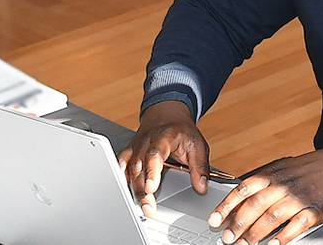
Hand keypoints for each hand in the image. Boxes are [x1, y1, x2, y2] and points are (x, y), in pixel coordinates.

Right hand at [117, 100, 209, 217]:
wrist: (166, 114)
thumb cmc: (181, 130)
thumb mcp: (198, 144)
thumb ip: (200, 166)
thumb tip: (202, 187)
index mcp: (163, 137)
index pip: (155, 154)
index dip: (152, 171)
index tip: (151, 188)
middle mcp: (145, 141)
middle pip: (140, 167)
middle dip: (142, 190)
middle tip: (148, 207)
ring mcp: (134, 147)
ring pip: (128, 169)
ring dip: (133, 189)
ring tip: (142, 206)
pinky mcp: (128, 153)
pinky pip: (121, 167)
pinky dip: (121, 180)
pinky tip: (126, 193)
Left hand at [208, 147, 322, 244]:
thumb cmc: (310, 169)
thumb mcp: (282, 168)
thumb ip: (262, 183)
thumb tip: (239, 201)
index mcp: (272, 174)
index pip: (243, 189)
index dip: (226, 206)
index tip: (215, 220)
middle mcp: (283, 185)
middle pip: (255, 205)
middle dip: (238, 224)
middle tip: (228, 238)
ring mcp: (299, 198)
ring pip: (272, 216)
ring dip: (256, 233)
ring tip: (246, 244)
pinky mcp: (315, 210)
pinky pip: (297, 225)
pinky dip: (283, 237)